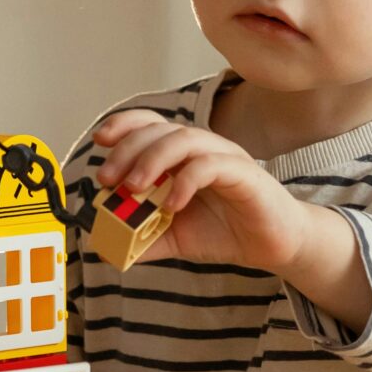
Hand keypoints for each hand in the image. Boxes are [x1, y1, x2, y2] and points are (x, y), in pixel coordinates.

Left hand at [91, 111, 313, 273]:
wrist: (271, 245)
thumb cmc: (225, 231)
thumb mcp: (173, 237)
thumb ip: (141, 238)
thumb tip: (106, 247)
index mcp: (183, 154)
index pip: (150, 123)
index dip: (123, 126)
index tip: (99, 142)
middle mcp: (203, 147)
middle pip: (160, 129)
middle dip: (127, 150)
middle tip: (108, 179)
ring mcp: (225, 157)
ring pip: (184, 139)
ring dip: (152, 160)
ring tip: (134, 188)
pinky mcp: (244, 174)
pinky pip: (211, 165)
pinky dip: (186, 181)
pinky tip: (172, 205)